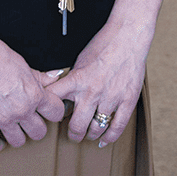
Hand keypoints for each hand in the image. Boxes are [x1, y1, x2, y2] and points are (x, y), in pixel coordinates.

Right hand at [0, 36, 66, 151]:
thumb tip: (54, 76)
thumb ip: (40, 76)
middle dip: (36, 126)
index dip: (53, 111)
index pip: (56, 113)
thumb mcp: (24, 64)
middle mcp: (21, 110)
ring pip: (18, 141)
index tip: (48, 111)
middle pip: (39, 132)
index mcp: (34, 94)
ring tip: (13, 127)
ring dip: (17, 135)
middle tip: (30, 120)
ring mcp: (1, 119)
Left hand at [46, 22, 148, 146]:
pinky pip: (118, 126)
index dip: (48, 110)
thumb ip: (72, 79)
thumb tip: (61, 93)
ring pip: (96, 128)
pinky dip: (110, 137)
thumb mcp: (80, 60)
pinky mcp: (127, 100)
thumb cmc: (104, 44)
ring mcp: (111, 98)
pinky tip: (105, 140)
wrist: (128, 36)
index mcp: (77, 80)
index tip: (49, 114)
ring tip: (89, 133)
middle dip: (72, 133)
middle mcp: (92, 92)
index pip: (53, 101)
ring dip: (90, 134)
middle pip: (76, 125)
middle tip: (72, 133)